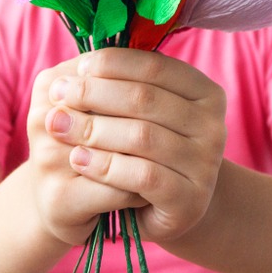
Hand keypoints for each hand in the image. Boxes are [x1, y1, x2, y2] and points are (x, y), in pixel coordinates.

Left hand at [42, 48, 227, 242]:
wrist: (166, 208)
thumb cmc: (145, 150)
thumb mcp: (139, 113)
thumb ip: (118, 86)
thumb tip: (72, 74)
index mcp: (204, 92)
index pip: (155, 66)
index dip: (112, 64)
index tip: (77, 69)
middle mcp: (214, 125)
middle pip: (145, 99)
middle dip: (94, 94)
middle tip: (58, 94)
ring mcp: (206, 165)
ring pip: (142, 136)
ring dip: (93, 129)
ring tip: (59, 126)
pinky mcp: (190, 200)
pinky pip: (143, 175)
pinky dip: (105, 165)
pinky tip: (78, 159)